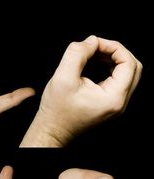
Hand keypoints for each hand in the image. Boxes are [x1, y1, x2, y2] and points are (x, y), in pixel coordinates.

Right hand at [20, 36, 141, 146]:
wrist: (53, 130)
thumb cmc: (56, 110)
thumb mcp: (63, 77)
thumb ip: (77, 53)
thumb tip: (91, 41)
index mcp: (113, 98)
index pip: (128, 63)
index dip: (113, 47)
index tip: (95, 44)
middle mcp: (119, 103)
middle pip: (133, 68)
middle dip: (116, 52)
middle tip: (97, 47)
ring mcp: (116, 105)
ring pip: (128, 74)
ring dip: (114, 59)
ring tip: (95, 53)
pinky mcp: (110, 104)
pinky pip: (119, 81)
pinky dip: (111, 68)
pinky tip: (96, 64)